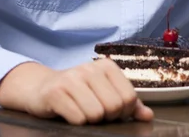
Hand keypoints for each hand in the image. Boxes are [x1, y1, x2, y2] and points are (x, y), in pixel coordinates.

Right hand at [0, 60, 153, 124]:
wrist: (41, 88)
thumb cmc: (77, 91)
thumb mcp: (104, 92)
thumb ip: (128, 103)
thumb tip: (148, 115)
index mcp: (106, 66)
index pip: (129, 98)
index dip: (122, 112)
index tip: (110, 110)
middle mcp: (90, 68)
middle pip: (114, 107)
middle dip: (106, 117)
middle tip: (94, 111)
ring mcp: (72, 78)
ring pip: (96, 114)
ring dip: (90, 120)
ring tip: (81, 111)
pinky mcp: (56, 92)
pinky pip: (78, 118)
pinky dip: (76, 122)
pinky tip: (69, 113)